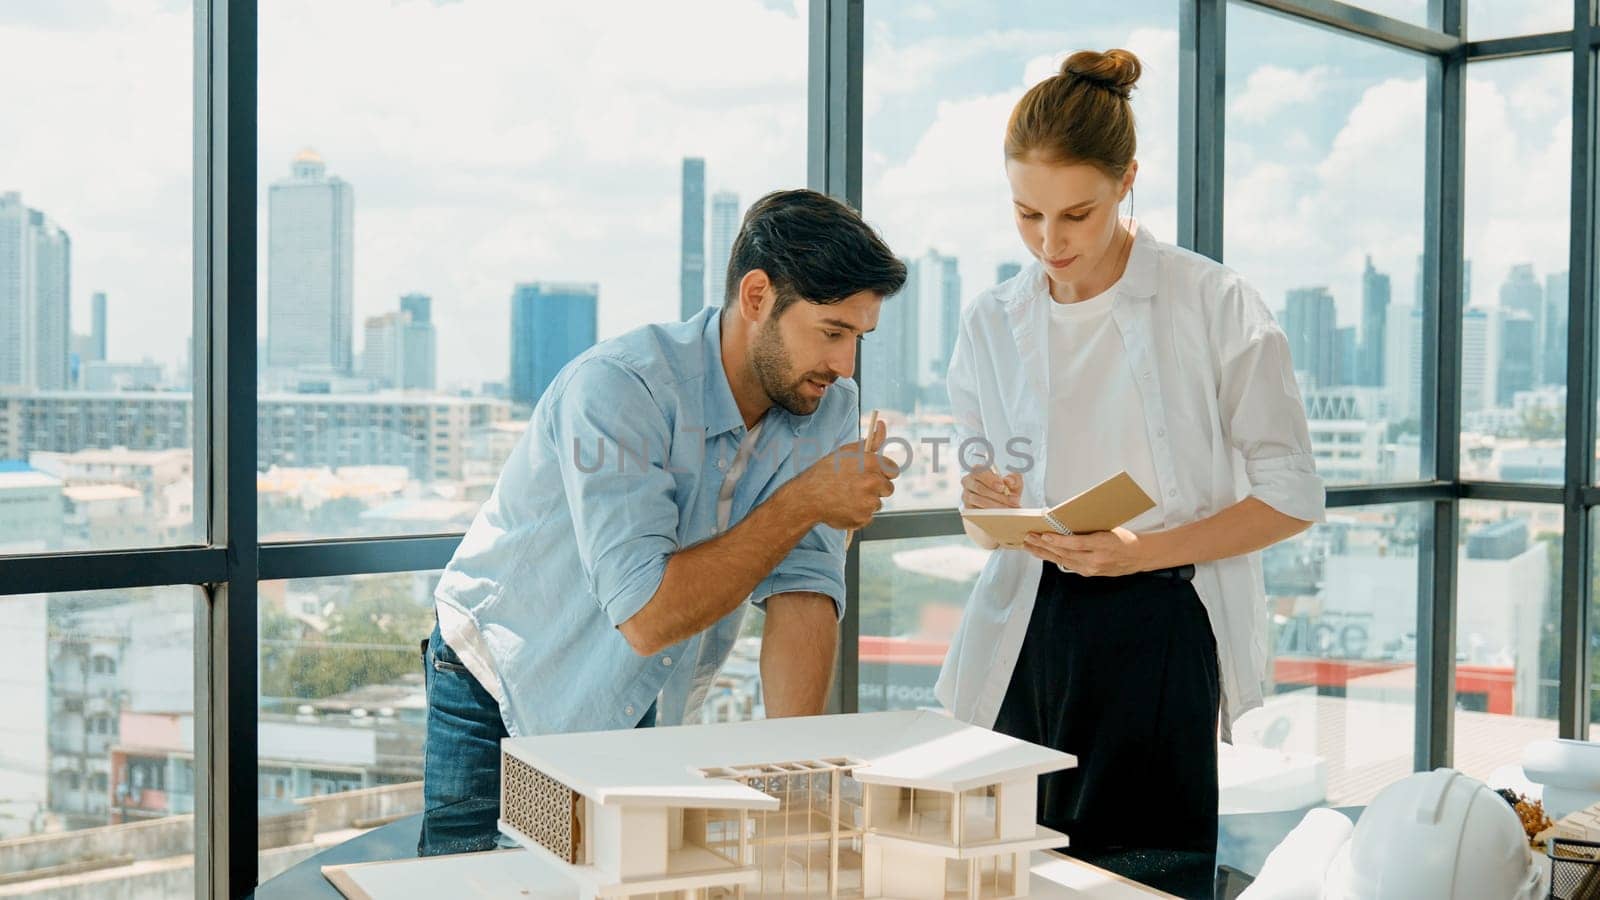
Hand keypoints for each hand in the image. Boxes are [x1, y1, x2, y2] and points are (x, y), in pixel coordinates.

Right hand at [788, 419, 899, 529]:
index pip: (893, 470)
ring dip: (866, 502)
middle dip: (876, 488)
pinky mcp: (863, 518)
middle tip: (857, 487)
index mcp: (871, 463)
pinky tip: (844, 508)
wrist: (807, 497)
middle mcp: (872, 482)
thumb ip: (870, 441)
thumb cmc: (826, 472)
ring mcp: (868, 502)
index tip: (874, 475)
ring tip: (846, 497)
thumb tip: (882, 424)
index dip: (883, 473)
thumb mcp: (847, 452)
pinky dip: (858, 514)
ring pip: (877, 503)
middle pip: (888, 488)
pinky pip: (868, 516)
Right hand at [961, 467, 1020, 509]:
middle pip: (979, 488)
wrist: (1004, 502)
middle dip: (997, 495)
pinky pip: (975, 510)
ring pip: (978, 500)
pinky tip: (1000, 513)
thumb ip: (1014, 479)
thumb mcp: (1013, 482)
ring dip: (994, 505)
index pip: (979, 472)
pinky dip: (989, 513)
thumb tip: (1009, 481)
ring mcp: (966, 494)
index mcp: (977, 471)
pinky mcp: (967, 507)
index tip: (1002, 487)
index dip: (991, 480)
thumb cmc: (1006, 489)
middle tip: (1011, 500)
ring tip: (1007, 508)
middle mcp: (968, 481)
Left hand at [1022, 528, 1147, 576]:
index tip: (1044, 535)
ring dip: (1045, 553)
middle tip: (1029, 537)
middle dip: (1044, 545)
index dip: (1059, 540)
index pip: (1076, 544)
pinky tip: (1043, 554)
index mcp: (1102, 545)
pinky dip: (1054, 558)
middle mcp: (1096, 560)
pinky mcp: (1090, 573)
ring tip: (1030, 545)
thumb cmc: (1124, 538)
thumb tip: (1065, 521)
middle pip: (1065, 553)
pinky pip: (1068, 565)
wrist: (1139, 556)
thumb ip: (1088, 529)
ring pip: (1063, 560)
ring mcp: (1092, 569)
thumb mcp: (1108, 528)